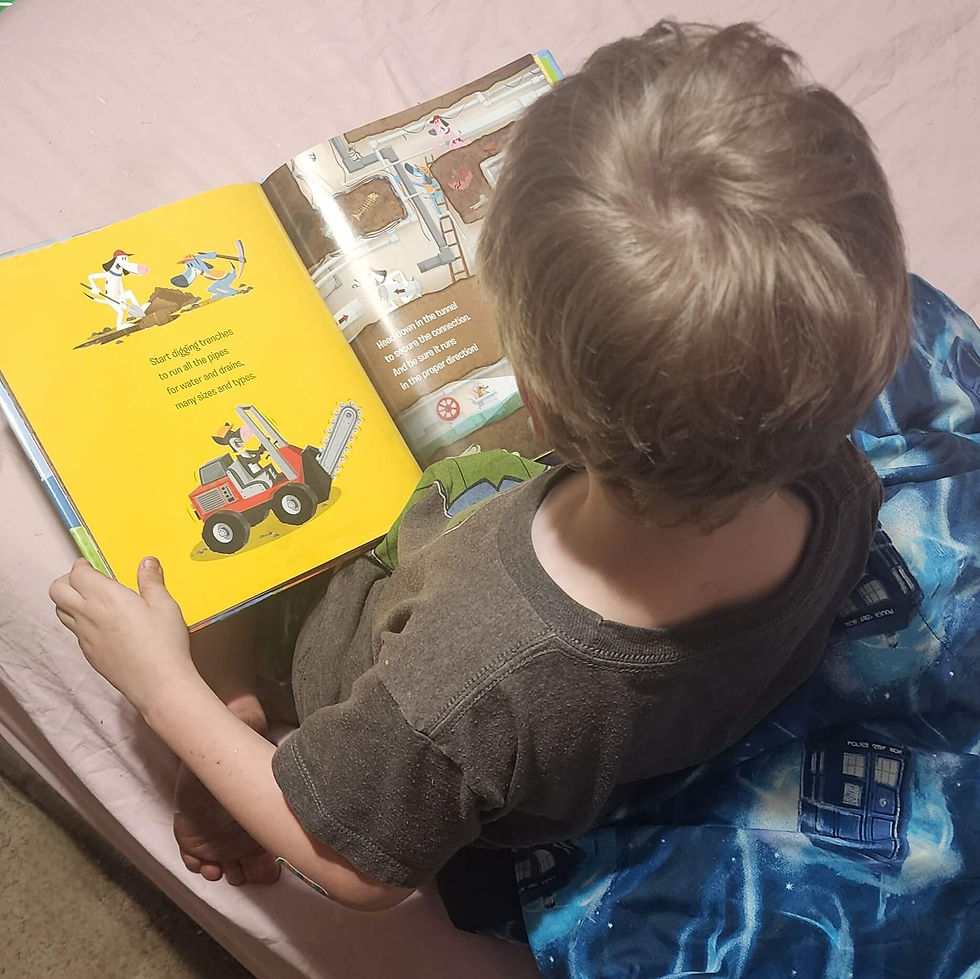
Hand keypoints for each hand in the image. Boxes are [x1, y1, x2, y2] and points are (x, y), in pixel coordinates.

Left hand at [49, 557, 194, 711]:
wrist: (157, 683)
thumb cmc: (163, 643)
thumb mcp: (164, 605)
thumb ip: (152, 581)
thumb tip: (147, 562)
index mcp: (105, 597)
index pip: (77, 573)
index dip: (82, 565)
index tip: (93, 564)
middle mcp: (88, 614)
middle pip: (57, 590)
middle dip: (67, 580)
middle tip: (87, 580)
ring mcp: (85, 636)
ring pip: (60, 612)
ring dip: (69, 601)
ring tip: (93, 601)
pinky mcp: (88, 654)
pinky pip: (75, 631)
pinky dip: (81, 622)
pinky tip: (105, 626)